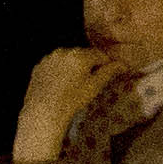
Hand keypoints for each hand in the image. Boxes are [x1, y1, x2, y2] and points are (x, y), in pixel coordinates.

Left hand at [13, 46, 109, 163]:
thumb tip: (123, 63)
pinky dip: (58, 70)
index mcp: (80, 55)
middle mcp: (64, 51)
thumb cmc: (72, 100)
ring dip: (72, 66)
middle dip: (87, 65)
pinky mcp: (39, 66)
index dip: (104, 64)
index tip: (104, 76)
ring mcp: (50, 58)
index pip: (99, 54)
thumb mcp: (94, 87)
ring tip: (71, 85)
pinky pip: (54, 64)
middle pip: (83, 55)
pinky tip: (58, 85)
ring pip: (67, 58)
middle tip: (87, 83)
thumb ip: (109, 72)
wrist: (43, 112)